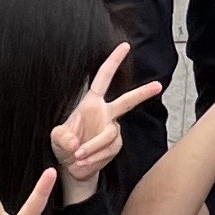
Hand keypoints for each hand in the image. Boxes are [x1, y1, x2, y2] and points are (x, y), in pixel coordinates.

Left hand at [51, 42, 163, 200]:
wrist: (73, 168)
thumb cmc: (64, 146)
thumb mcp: (55, 139)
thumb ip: (62, 138)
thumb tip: (75, 142)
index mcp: (91, 103)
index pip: (103, 78)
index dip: (113, 61)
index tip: (125, 46)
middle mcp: (105, 113)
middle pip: (127, 101)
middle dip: (143, 93)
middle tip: (158, 85)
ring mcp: (112, 129)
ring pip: (108, 136)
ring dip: (92, 148)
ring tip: (78, 157)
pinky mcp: (115, 145)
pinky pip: (109, 149)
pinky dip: (95, 157)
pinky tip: (86, 161)